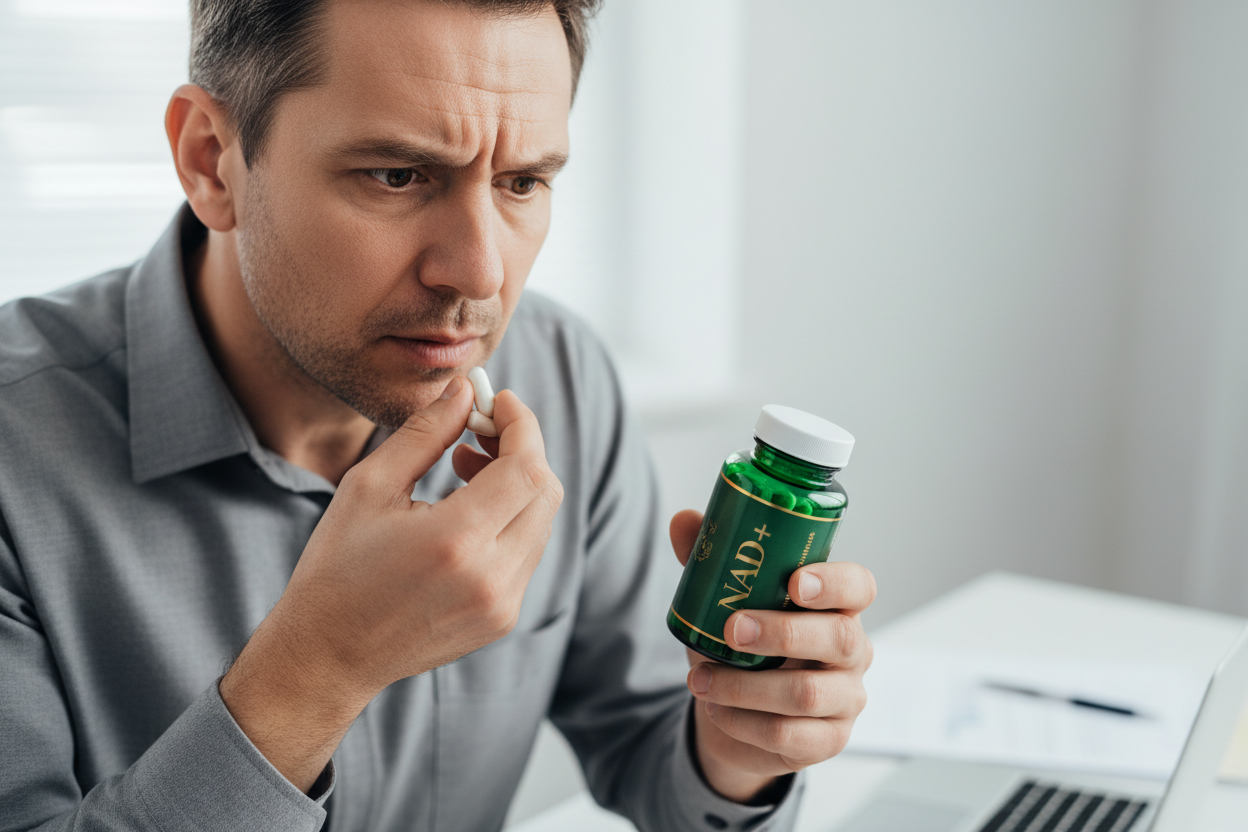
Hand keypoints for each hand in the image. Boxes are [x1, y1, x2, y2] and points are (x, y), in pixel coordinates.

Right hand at [220, 377, 562, 790]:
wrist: (330, 654)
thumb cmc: (338, 566)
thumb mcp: (370, 486)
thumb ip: (426, 433)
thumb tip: (466, 389)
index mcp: (456, 541)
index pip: (526, 468)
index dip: (522, 426)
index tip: (499, 402)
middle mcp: (491, 577)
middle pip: (545, 491)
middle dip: (523, 449)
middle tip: (481, 431)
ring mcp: (503, 603)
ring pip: (541, 521)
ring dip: (517, 483)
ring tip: (465, 468)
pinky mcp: (503, 618)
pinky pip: (528, 551)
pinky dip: (512, 518)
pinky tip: (468, 510)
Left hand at [669, 509, 874, 804]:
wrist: (736, 717)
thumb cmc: (743, 648)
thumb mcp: (725, 604)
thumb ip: (710, 563)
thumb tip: (684, 520)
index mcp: (837, 607)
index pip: (859, 587)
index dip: (835, 583)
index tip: (795, 582)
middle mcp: (853, 651)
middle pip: (838, 638)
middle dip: (781, 632)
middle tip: (731, 628)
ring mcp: (846, 698)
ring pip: (806, 693)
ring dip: (745, 686)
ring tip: (699, 679)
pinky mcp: (828, 740)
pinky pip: (789, 736)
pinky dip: (744, 723)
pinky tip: (717, 711)